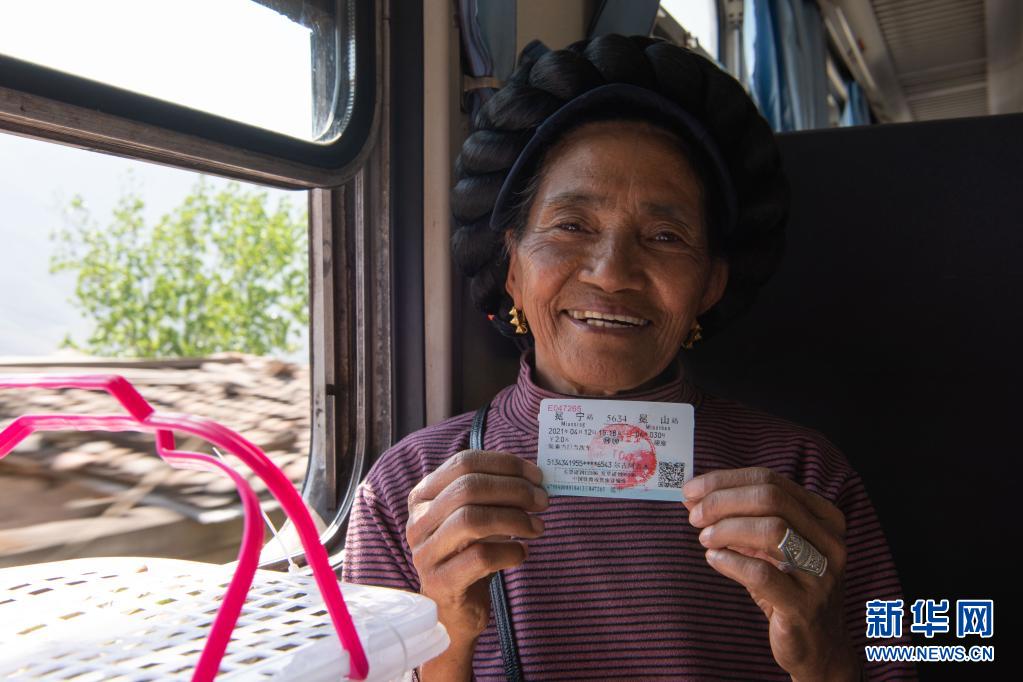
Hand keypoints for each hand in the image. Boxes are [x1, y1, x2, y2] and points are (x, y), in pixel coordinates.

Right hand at [407, 449, 547, 641]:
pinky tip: (522, 554)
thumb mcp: (478, 517)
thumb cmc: (470, 554)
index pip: (464, 462)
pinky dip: (510, 552)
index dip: (504, 464)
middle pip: (468, 488)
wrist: (455, 610)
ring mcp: (426, 552)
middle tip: (543, 501)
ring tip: (537, 528)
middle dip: (514, 490)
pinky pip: (480, 557)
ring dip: (514, 519)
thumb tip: (535, 478)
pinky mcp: (440, 582)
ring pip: (471, 519)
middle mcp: (418, 520)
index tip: (537, 476)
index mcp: (424, 495)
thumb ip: (496, 494)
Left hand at [682, 467, 859, 681]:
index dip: (725, 481)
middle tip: (694, 516)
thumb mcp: (766, 547)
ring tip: (705, 539)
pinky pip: (761, 574)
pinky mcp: (805, 605)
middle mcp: (830, 540)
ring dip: (726, 529)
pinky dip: (730, 561)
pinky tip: (714, 559)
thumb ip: (737, 518)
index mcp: (824, 516)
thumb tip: (693, 496)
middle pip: (770, 498)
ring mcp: (821, 573)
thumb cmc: (788, 586)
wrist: (817, 644)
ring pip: (771, 530)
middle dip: (723, 501)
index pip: (770, 480)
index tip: (691, 490)